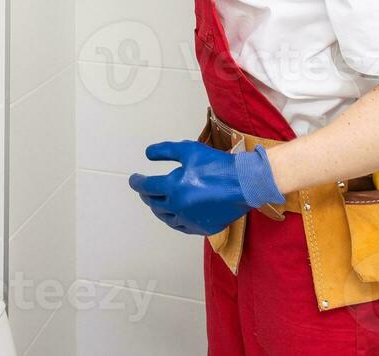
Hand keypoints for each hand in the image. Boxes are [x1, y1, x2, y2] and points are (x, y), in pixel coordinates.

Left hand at [127, 140, 283, 235]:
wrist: (245, 183)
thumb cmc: (217, 165)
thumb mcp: (189, 150)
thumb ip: (166, 151)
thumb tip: (148, 154)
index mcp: (173, 188)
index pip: (147, 187)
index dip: (137, 182)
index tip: (134, 179)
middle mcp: (178, 207)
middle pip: (154, 203)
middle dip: (147, 194)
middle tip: (145, 188)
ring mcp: (190, 220)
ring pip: (166, 217)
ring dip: (159, 208)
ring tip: (158, 201)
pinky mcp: (202, 228)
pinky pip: (181, 226)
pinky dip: (174, 219)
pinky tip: (175, 213)